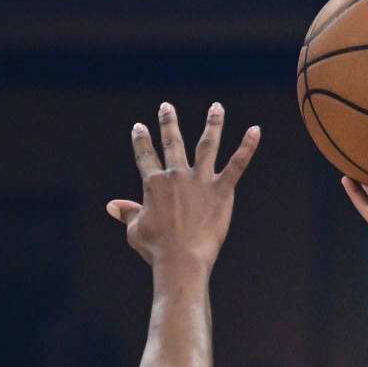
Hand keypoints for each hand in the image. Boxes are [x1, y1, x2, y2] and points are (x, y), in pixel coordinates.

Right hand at [108, 101, 259, 272]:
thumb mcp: (135, 229)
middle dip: (168, 123)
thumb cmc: (156, 248)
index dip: (141, 140)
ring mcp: (201, 181)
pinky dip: (247, 147)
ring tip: (216, 107)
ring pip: (207, 145)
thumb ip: (127, 213)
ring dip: (212, 124)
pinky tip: (255, 130)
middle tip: (166, 107)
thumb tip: (112, 206)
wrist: (181, 259)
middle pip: (172, 143)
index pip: (145, 155)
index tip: (139, 127)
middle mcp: (177, 176)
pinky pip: (237, 165)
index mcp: (154, 184)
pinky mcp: (221, 191)